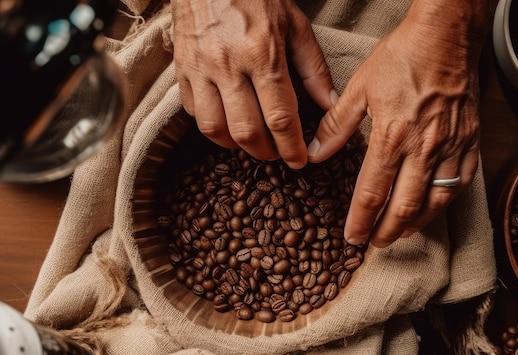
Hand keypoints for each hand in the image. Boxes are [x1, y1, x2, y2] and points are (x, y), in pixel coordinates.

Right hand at [171, 0, 336, 168]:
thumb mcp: (295, 25)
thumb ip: (313, 68)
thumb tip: (330, 104)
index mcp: (262, 53)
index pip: (280, 116)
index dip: (292, 146)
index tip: (300, 160)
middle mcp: (228, 64)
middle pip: (247, 130)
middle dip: (266, 152)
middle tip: (278, 154)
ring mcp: (200, 68)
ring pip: (215, 129)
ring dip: (236, 145)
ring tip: (252, 143)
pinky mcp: (181, 68)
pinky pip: (194, 112)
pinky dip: (212, 126)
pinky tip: (228, 121)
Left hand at [308, 1, 487, 247]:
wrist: (447, 37)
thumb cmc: (402, 57)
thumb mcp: (359, 88)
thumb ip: (337, 126)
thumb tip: (317, 154)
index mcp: (392, 137)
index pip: (372, 193)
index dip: (360, 221)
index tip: (352, 237)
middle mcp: (423, 149)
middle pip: (404, 208)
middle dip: (387, 232)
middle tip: (375, 244)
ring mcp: (451, 147)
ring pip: (435, 202)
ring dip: (416, 225)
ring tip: (400, 233)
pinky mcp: (470, 141)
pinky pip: (462, 183)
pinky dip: (445, 203)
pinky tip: (433, 208)